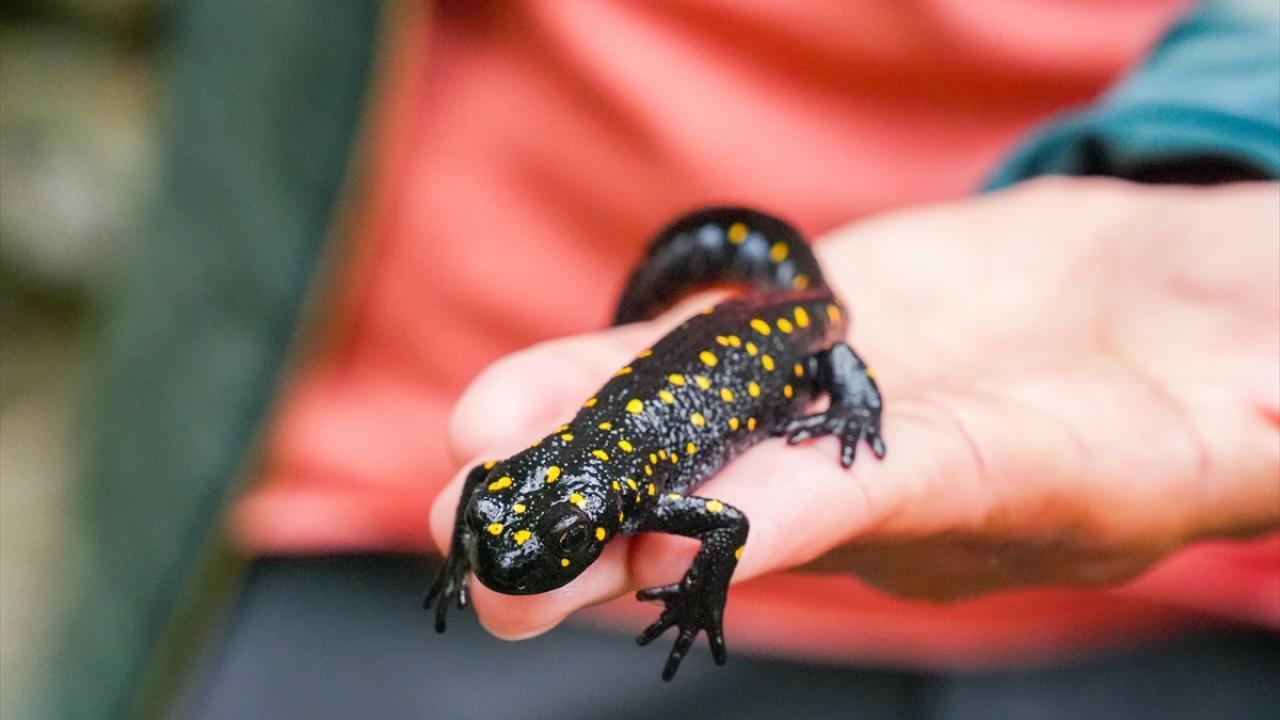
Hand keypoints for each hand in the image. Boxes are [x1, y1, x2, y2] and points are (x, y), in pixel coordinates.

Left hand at [430, 177, 1279, 639]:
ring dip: (577, 452)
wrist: (1181, 300)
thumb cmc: (1247, 349)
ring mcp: (852, 408)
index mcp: (1047, 484)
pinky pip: (702, 360)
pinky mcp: (816, 344)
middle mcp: (921, 472)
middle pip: (760, 504)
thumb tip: (1274, 394)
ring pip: (701, 432)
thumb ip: (1256, 401)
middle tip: (493, 576)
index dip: (796, 519)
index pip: (910, 497)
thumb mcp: (1265, 388)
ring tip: (461, 478)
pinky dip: (609, 374)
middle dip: (624, 536)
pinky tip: (509, 401)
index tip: (673, 547)